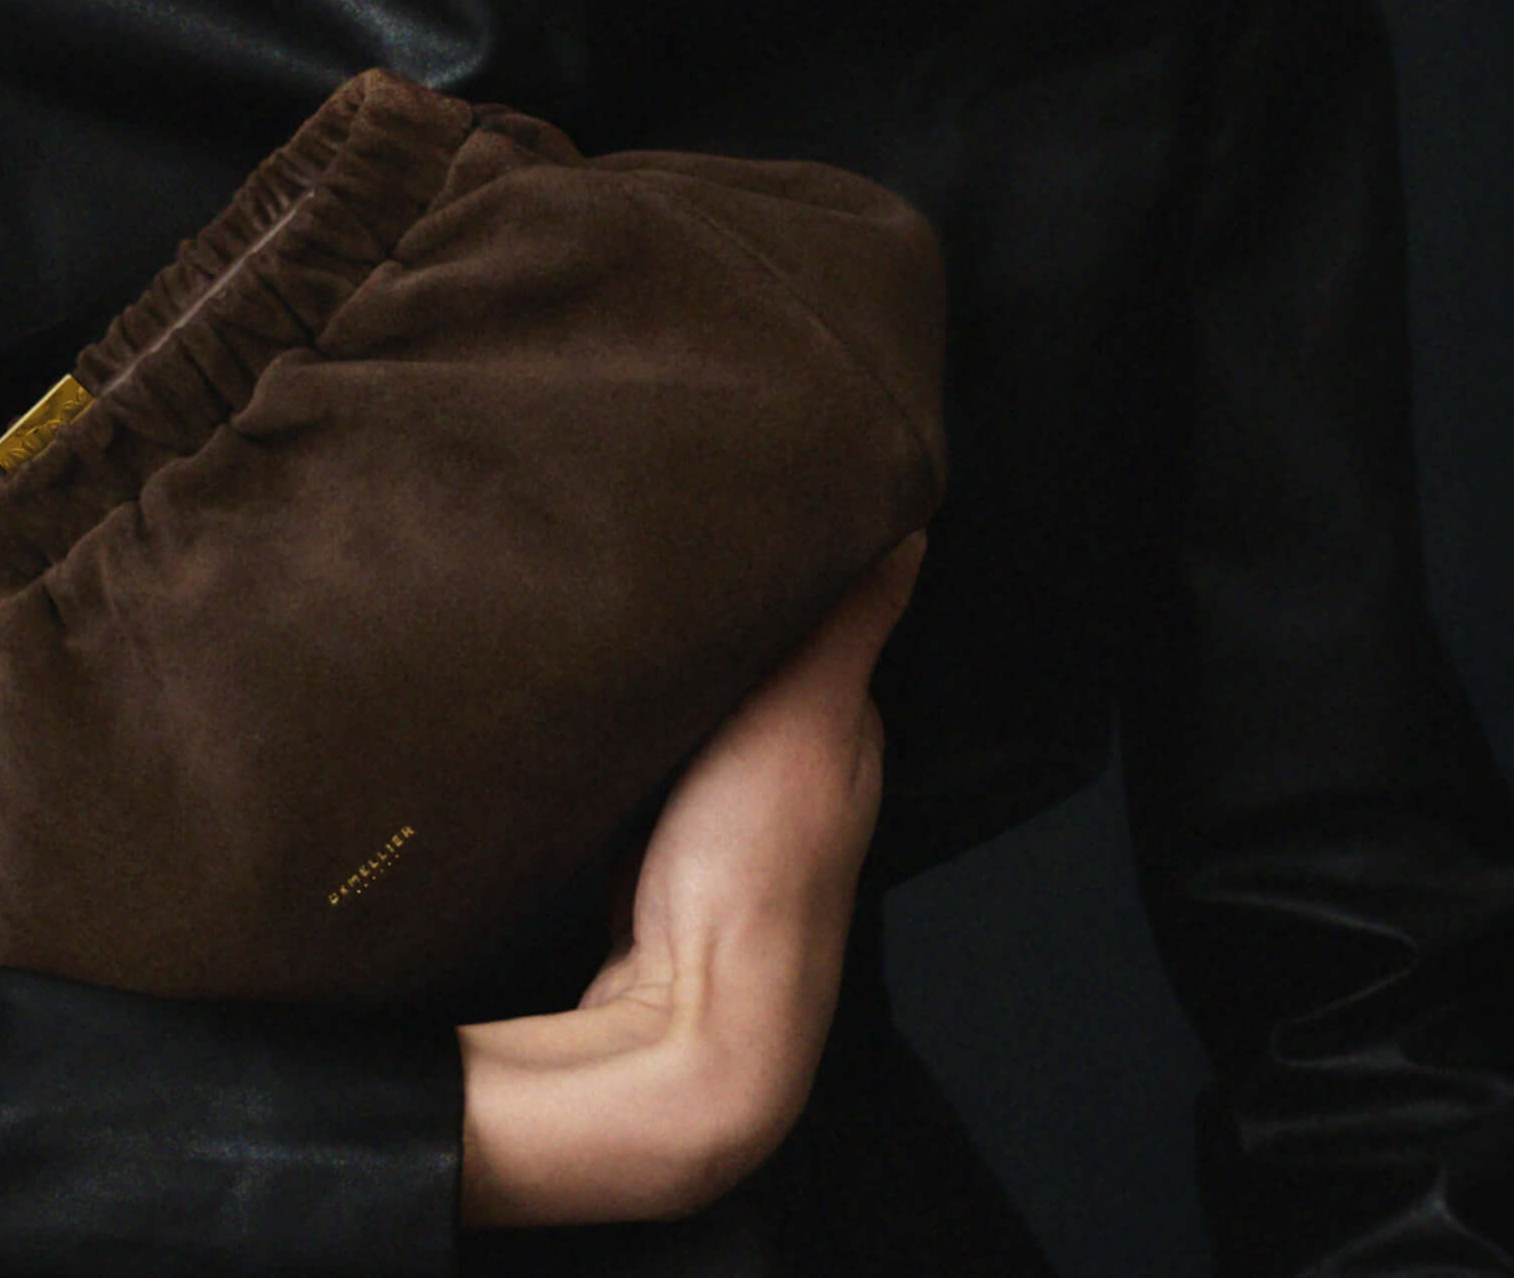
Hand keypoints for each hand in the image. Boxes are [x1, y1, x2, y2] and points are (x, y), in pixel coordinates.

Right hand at [457, 531, 925, 1226]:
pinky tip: (600, 691)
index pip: (818, 612)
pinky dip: (636, 717)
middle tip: (656, 528)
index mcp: (844, 730)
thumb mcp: (809, 718)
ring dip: (674, 662)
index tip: (732, 486)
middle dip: (719, 605)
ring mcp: (728, 815)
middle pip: (756, 661)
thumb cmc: (756, 873)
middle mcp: (797, 771)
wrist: (689, 1026)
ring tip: (621, 592)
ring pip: (703, 707)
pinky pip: (652, 752)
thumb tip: (914, 523)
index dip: (780, 553)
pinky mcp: (662, 844)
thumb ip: (848, 624)